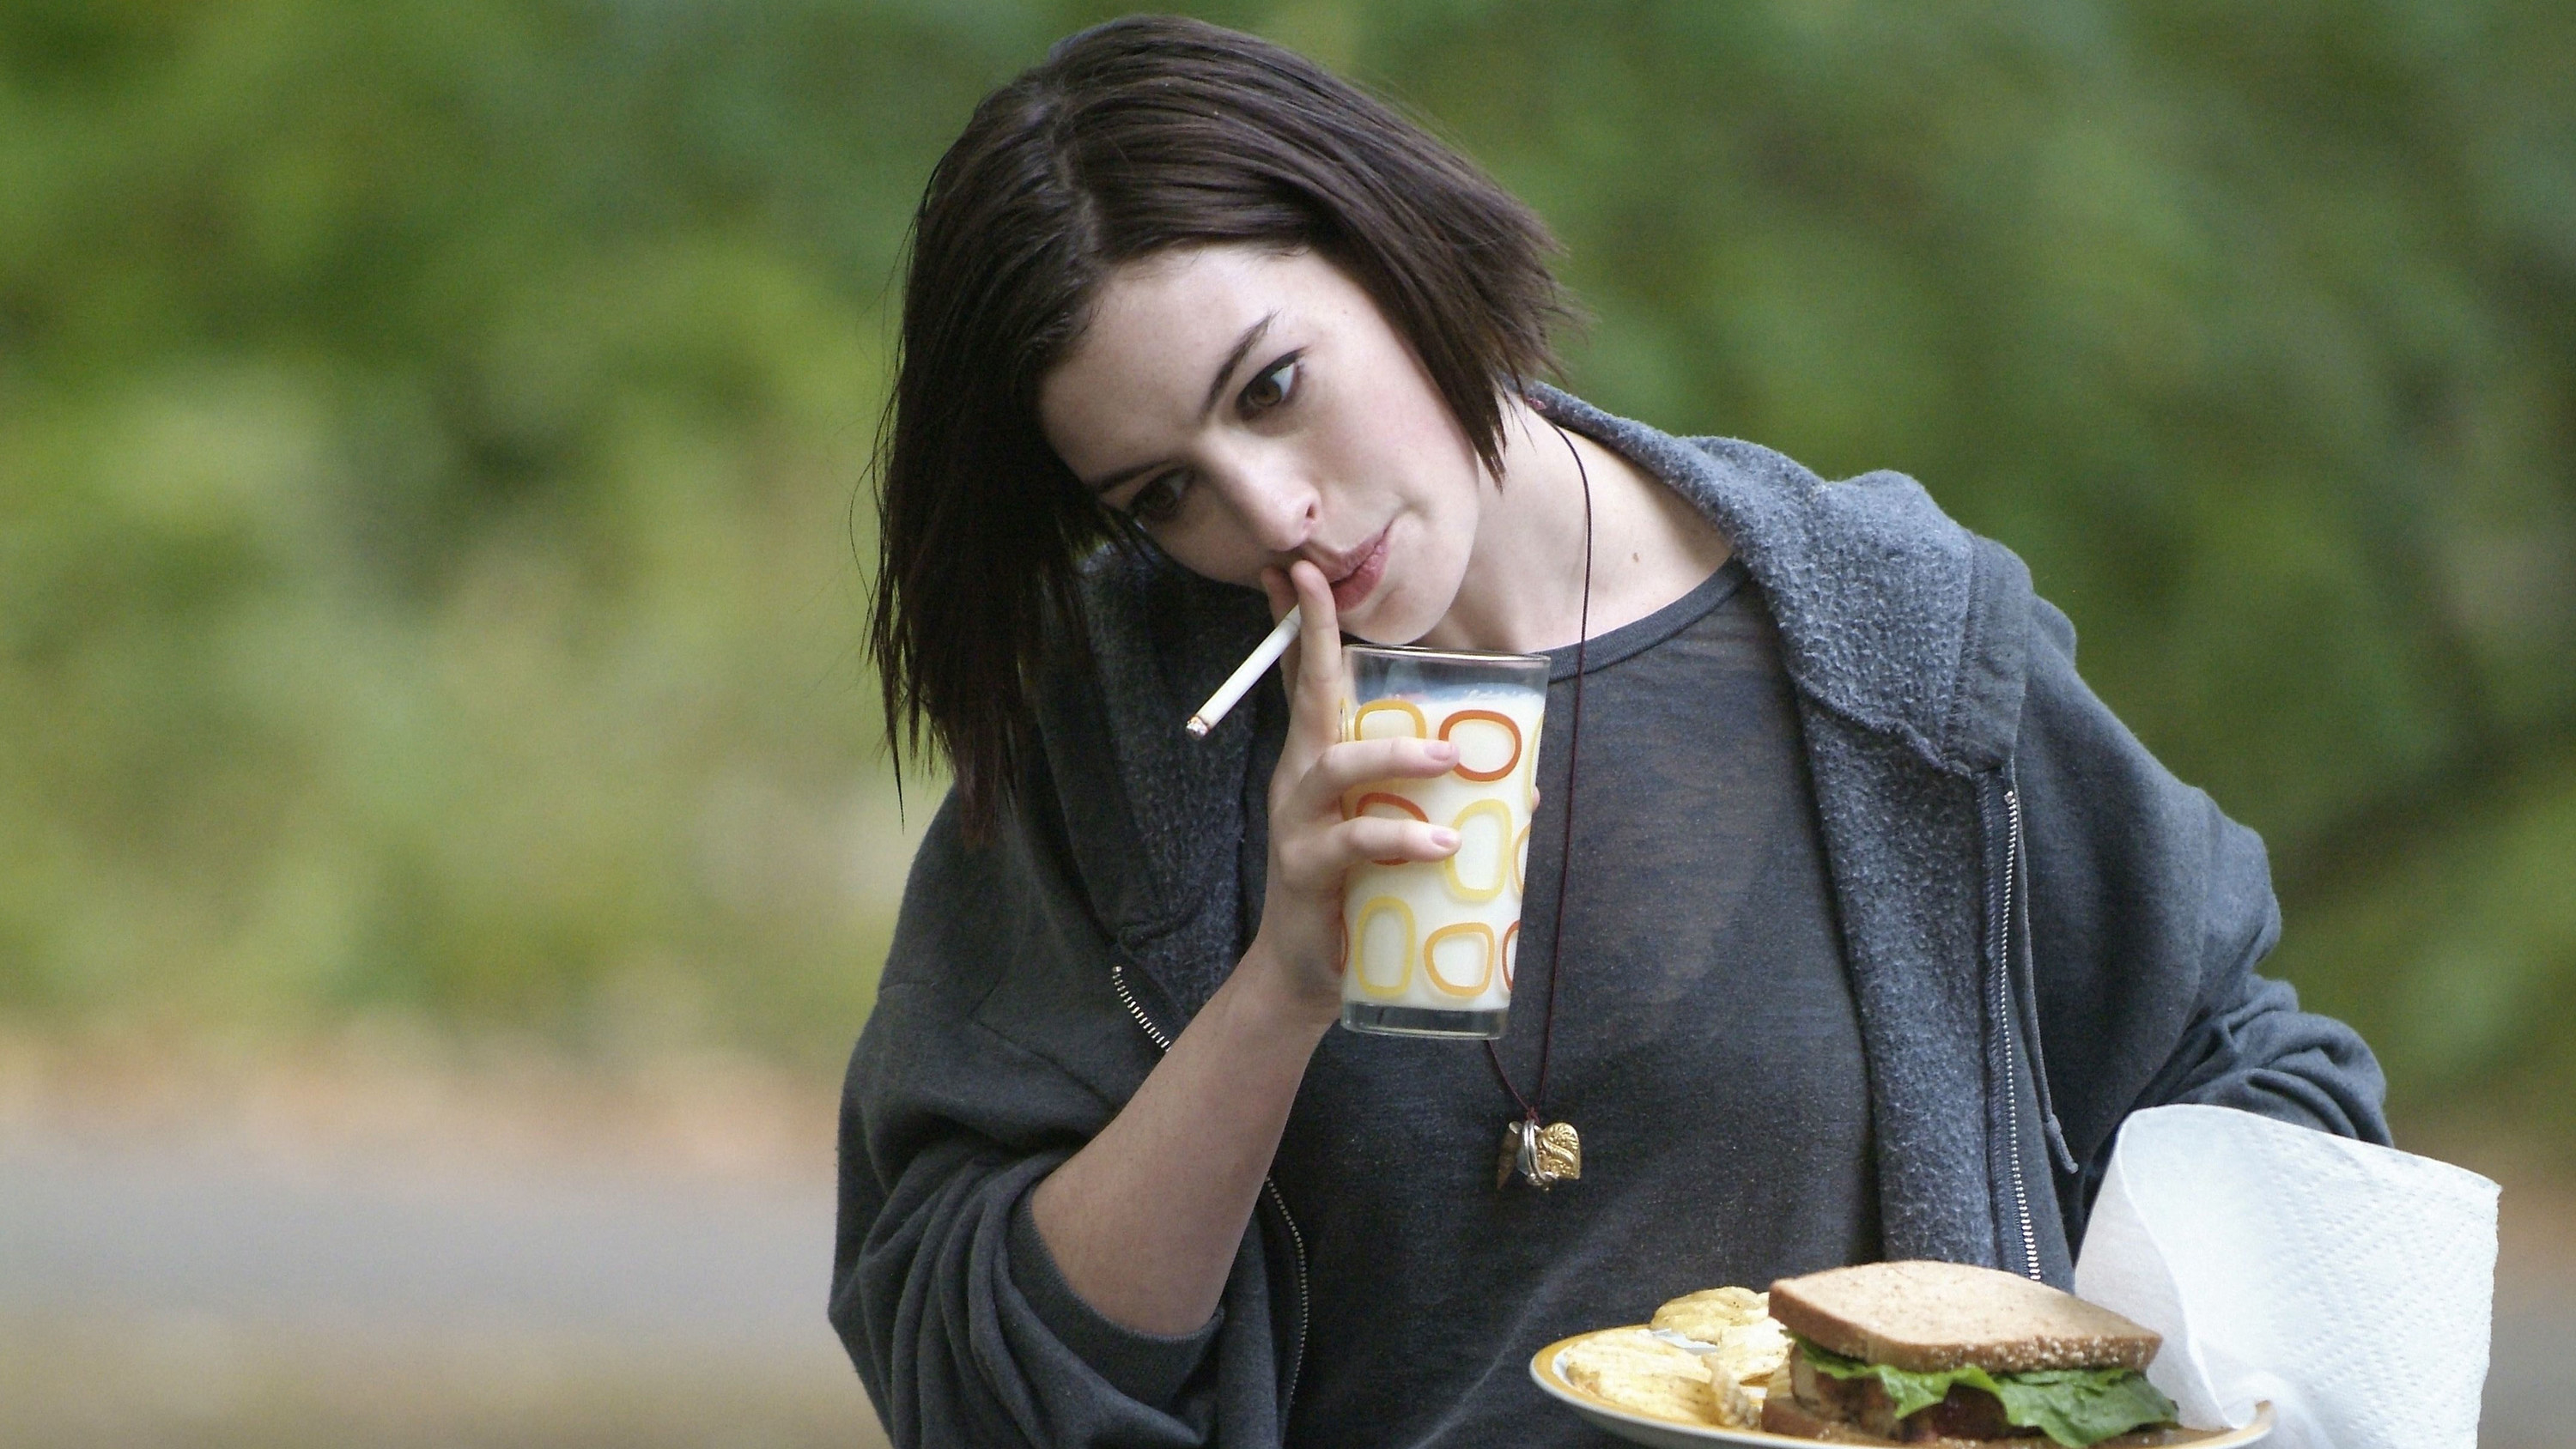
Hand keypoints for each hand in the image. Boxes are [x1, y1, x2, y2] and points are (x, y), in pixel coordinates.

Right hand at [1243, 561, 1460, 1023]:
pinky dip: (1402, 840)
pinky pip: (1355, 844)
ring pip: (1336, 767)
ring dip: (1395, 755)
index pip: (1309, 682)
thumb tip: (1523, 787)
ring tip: (1451, 757)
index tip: (1292, 569)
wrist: (1307, 973)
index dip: (1302, 627)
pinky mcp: (1306, 871)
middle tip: (1317, 585)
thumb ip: (1442, 804)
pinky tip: (1443, 844)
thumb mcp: (1396, 837)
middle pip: (1305, 696)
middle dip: (1307, 635)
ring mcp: (1298, 824)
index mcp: (1320, 762)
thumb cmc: (1356, 894)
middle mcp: (1301, 780)